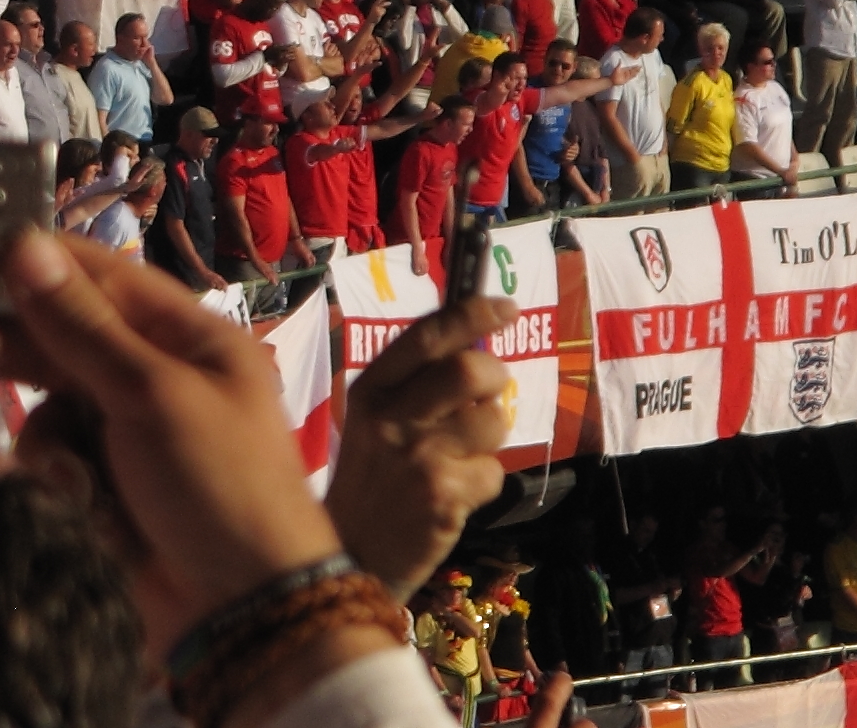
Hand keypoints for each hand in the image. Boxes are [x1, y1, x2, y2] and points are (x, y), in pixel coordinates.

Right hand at [0, 229, 348, 649]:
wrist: (245, 616)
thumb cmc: (215, 485)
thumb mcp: (150, 394)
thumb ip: (79, 323)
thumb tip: (19, 241)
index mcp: (192, 340)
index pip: (105, 277)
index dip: (43, 263)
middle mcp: (161, 378)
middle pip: (71, 339)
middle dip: (23, 349)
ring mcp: (134, 436)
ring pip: (53, 403)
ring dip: (50, 437)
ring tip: (63, 476)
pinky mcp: (110, 487)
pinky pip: (57, 458)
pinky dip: (56, 478)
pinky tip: (70, 503)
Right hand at [325, 296, 514, 598]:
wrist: (350, 552)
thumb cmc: (370, 480)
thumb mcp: (372, 423)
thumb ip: (413, 389)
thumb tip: (477, 355)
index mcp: (370, 390)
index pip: (426, 337)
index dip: (471, 314)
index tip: (506, 305)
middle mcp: (390, 416)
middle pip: (468, 371)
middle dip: (495, 376)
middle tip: (491, 390)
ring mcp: (418, 456)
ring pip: (493, 420)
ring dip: (493, 435)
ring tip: (467, 451)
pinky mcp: (443, 496)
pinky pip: (493, 473)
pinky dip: (484, 482)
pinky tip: (456, 495)